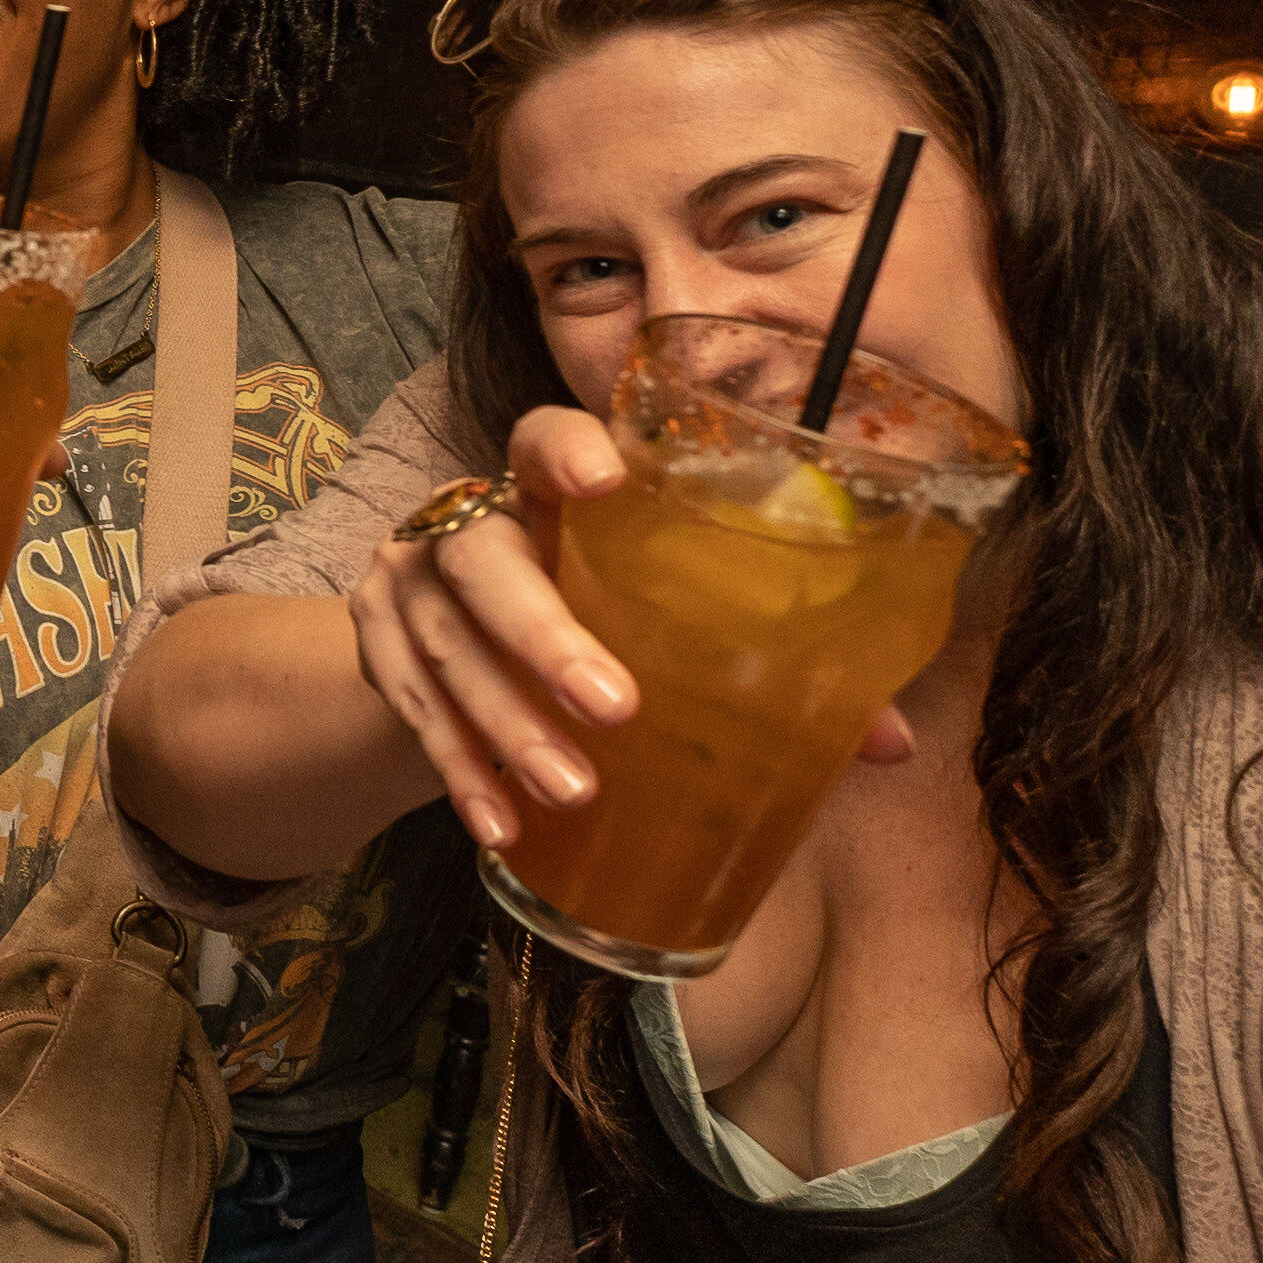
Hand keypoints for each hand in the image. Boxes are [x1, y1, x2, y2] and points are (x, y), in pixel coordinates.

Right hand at [355, 417, 915, 848]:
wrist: (439, 648)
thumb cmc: (589, 621)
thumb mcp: (652, 616)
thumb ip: (761, 662)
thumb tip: (888, 742)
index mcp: (543, 491)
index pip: (540, 438)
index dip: (566, 451)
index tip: (607, 478)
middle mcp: (465, 524)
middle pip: (484, 560)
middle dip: (543, 635)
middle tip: (613, 707)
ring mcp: (408, 584)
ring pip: (446, 647)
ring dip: (508, 724)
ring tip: (573, 790)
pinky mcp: (374, 647)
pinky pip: (412, 713)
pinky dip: (461, 771)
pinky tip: (503, 825)